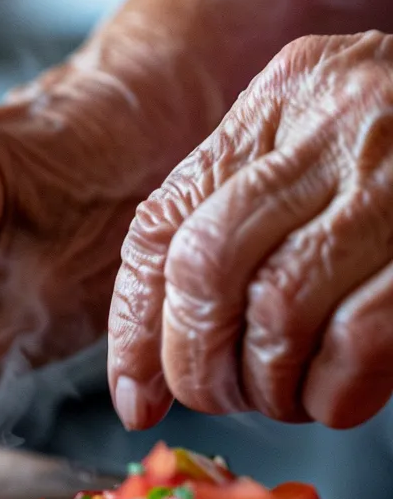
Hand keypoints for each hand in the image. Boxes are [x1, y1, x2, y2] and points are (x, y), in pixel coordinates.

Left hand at [109, 32, 392, 430]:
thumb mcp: (309, 160)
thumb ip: (227, 226)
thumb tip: (141, 378)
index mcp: (282, 99)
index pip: (165, 222)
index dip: (136, 325)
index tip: (137, 394)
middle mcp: (337, 122)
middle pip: (208, 265)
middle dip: (194, 358)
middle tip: (214, 397)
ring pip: (280, 306)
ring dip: (266, 382)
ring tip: (280, 398)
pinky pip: (362, 336)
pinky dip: (332, 390)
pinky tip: (333, 399)